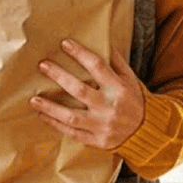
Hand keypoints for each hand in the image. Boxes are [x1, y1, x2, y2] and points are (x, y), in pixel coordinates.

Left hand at [30, 39, 145, 150]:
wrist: (148, 133)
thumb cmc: (136, 102)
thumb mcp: (132, 80)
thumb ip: (117, 63)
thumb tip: (103, 42)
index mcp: (120, 89)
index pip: (98, 67)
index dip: (80, 54)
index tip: (65, 44)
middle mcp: (109, 107)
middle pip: (79, 90)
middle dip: (59, 76)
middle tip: (43, 65)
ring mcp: (102, 126)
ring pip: (71, 116)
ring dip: (50, 107)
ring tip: (33, 99)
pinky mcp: (97, 141)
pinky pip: (72, 133)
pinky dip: (56, 124)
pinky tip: (42, 115)